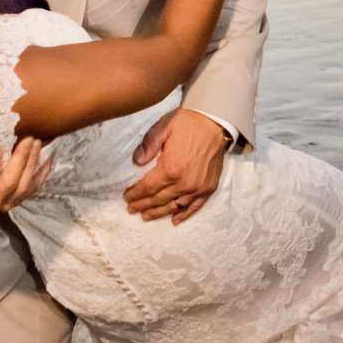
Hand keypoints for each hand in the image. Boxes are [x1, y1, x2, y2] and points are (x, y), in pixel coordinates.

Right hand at [0, 137, 52, 221]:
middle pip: (10, 181)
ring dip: (33, 161)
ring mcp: (9, 204)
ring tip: (38, 139)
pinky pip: (35, 187)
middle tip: (27, 137)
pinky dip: (44, 171)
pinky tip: (50, 153)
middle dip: (20, 159)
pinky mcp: (20, 201)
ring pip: (26, 184)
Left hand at [124, 107, 229, 224]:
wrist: (216, 122)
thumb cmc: (188, 123)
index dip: (135, 194)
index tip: (126, 197)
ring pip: (174, 206)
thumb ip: (148, 146)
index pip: (147, 188)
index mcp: (171, 168)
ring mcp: (198, 187)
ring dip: (158, 213)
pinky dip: (184, 215)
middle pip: (158, 199)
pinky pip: (194, 206)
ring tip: (146, 216)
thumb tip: (136, 162)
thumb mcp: (163, 127)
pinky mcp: (208, 188)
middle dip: (142, 205)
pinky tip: (174, 220)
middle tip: (131, 209)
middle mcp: (184, 182)